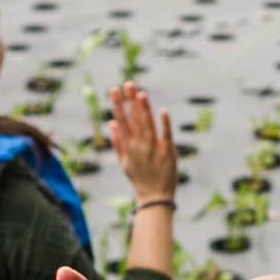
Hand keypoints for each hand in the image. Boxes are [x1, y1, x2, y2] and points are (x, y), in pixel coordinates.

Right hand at [107, 81, 175, 202]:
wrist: (154, 196)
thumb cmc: (139, 178)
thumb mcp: (123, 162)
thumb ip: (117, 142)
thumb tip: (111, 123)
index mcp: (128, 146)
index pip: (121, 121)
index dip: (117, 105)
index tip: (114, 90)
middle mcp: (139, 145)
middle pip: (134, 119)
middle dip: (130, 101)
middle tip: (128, 84)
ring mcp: (153, 148)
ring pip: (148, 125)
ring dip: (144, 109)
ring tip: (140, 93)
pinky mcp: (168, 152)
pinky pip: (166, 135)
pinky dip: (164, 124)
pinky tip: (163, 111)